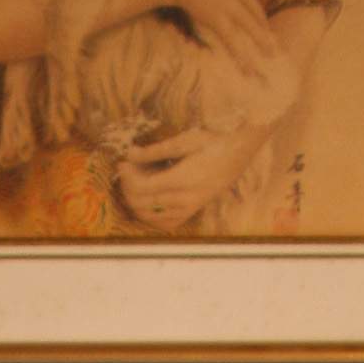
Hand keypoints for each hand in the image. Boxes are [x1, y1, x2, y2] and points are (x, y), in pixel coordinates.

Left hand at [111, 113, 273, 229]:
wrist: (240, 150)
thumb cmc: (214, 139)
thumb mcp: (185, 140)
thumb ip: (155, 150)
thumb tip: (130, 154)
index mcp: (182, 180)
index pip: (142, 188)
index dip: (127, 177)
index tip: (122, 163)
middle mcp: (184, 199)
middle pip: (142, 203)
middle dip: (128, 188)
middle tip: (127, 170)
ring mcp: (189, 208)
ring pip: (150, 216)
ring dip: (136, 202)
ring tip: (135, 182)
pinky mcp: (192, 211)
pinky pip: (165, 223)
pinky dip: (150, 216)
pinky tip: (146, 201)